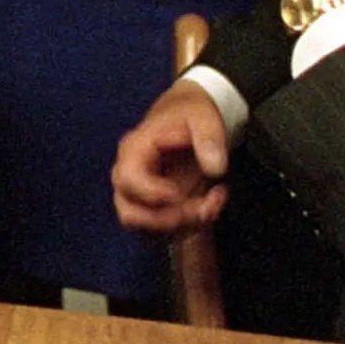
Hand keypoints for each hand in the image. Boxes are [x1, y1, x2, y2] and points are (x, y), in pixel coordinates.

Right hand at [112, 82, 228, 233]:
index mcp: (134, 150)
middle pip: (130, 214)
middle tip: (200, 208)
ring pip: (148, 229)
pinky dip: (191, 227)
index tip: (178, 194)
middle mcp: (130, 177)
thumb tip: (216, 168)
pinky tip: (213, 204)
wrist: (193, 115)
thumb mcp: (203, 116)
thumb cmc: (191, 112)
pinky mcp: (157, 208)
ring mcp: (141, 196)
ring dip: (183, 227)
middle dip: (167, 220)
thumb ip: (209, 138)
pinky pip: (166, 231)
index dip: (151, 194)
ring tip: (213, 205)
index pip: (128, 181)